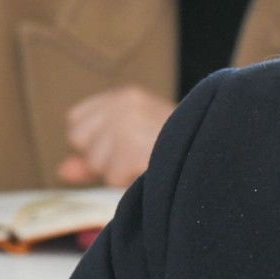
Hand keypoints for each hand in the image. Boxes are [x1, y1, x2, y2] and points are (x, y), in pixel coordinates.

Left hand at [57, 86, 174, 187]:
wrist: (216, 154)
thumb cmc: (178, 151)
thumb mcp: (133, 144)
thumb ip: (93, 157)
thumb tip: (63, 171)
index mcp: (126, 96)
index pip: (76, 122)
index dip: (96, 142)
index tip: (124, 146)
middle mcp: (123, 104)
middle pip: (80, 140)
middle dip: (102, 156)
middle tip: (140, 154)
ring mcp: (127, 125)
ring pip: (96, 162)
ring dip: (118, 171)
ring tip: (150, 162)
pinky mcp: (133, 148)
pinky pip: (113, 178)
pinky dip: (131, 182)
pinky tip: (153, 170)